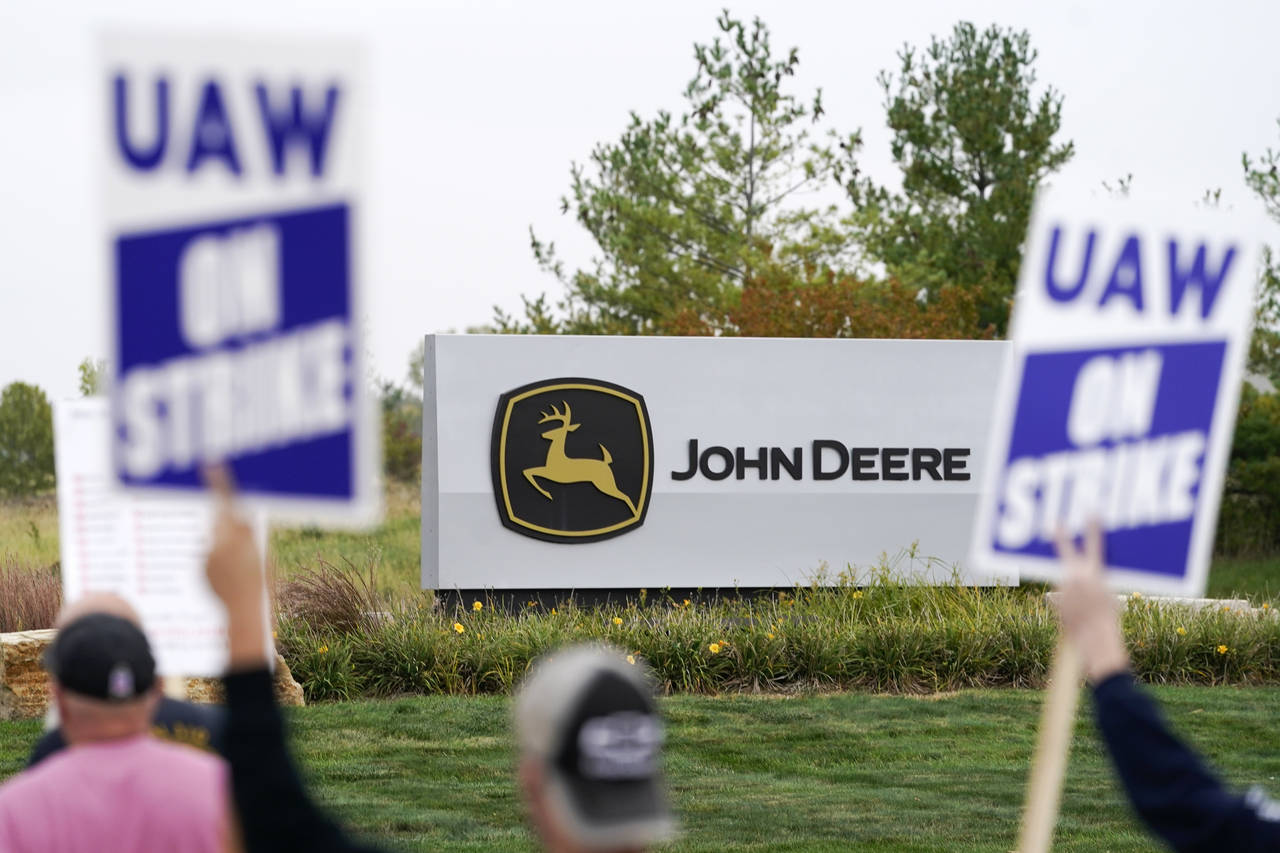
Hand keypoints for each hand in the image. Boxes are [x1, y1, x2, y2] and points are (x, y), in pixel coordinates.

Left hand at [203, 465, 269, 669]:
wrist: (243, 614)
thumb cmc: (263, 584)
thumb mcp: (264, 554)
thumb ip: (251, 534)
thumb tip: (243, 518)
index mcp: (238, 537)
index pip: (227, 503)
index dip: (220, 482)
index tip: (212, 464)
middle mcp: (218, 544)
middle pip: (222, 521)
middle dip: (231, 522)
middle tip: (243, 543)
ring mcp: (206, 557)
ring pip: (217, 540)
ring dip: (227, 546)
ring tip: (241, 569)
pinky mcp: (200, 568)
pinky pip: (210, 556)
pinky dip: (220, 561)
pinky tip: (230, 576)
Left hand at [1053, 521, 1129, 683]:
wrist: (1096, 641)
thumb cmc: (1110, 619)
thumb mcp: (1109, 594)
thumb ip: (1096, 580)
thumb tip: (1089, 572)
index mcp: (1095, 574)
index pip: (1094, 545)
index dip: (1093, 528)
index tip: (1090, 512)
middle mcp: (1076, 577)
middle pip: (1065, 550)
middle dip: (1060, 535)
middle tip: (1055, 521)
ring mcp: (1063, 587)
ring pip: (1065, 577)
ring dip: (1072, 583)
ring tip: (1084, 601)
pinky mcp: (1055, 598)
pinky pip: (1061, 593)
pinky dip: (1068, 598)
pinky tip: (1076, 611)